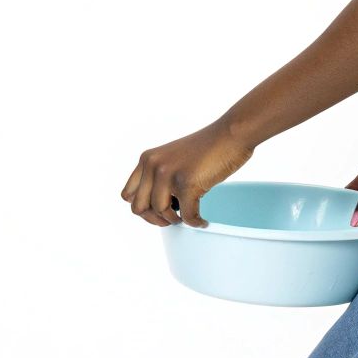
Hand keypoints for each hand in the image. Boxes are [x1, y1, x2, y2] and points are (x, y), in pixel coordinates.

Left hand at [121, 121, 254, 226]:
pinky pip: (186, 215)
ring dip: (175, 220)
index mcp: (147, 159)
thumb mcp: (172, 157)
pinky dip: (195, 222)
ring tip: (189, 216)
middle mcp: (153, 165)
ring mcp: (169, 174)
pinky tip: (202, 220)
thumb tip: (156, 207)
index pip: (127, 195)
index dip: (142, 209)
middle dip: (155, 219)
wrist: (230, 134)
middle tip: (172, 218)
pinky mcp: (187, 184)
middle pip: (138, 208)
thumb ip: (159, 175)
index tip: (158, 211)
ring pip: (160, 212)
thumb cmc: (207, 147)